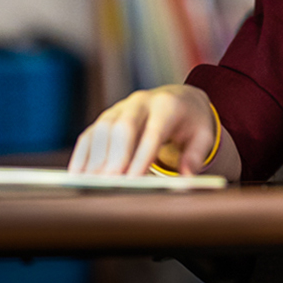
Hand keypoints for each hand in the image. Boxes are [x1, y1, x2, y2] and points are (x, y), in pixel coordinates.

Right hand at [67, 84, 216, 176]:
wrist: (179, 98)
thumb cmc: (191, 122)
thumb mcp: (204, 136)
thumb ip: (196, 156)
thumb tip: (186, 180)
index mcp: (167, 106)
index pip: (152, 132)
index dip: (141, 156)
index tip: (132, 179)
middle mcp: (140, 102)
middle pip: (123, 127)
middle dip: (115, 156)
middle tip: (108, 183)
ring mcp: (120, 108)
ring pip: (102, 129)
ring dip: (95, 157)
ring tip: (91, 184)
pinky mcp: (106, 117)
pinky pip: (90, 134)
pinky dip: (82, 155)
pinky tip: (78, 175)